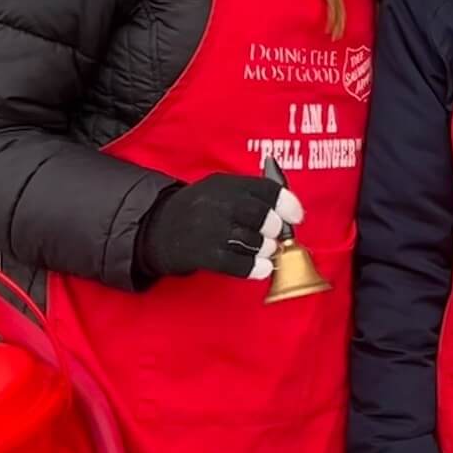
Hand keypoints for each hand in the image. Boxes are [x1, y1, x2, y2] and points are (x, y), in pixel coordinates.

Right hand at [135, 174, 303, 282]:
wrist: (155, 228)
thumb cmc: (199, 210)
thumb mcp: (220, 191)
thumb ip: (251, 195)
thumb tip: (289, 210)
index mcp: (224, 184)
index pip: (264, 188)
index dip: (286, 202)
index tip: (297, 216)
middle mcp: (215, 203)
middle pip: (259, 214)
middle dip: (275, 227)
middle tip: (277, 235)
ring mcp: (207, 229)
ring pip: (250, 240)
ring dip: (267, 248)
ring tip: (269, 251)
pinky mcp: (201, 253)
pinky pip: (236, 263)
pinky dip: (254, 267)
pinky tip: (263, 268)